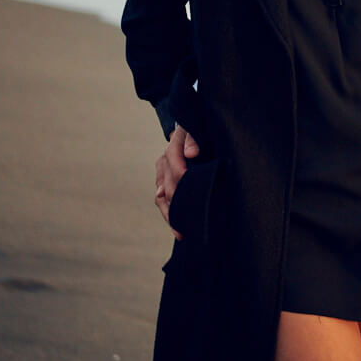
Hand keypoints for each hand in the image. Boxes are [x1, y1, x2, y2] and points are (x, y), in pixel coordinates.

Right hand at [153, 124, 198, 240]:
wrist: (192, 130)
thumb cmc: (198, 130)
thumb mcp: (197, 130)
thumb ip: (194, 139)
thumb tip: (191, 153)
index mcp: (173, 148)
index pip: (175, 164)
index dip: (182, 177)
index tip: (191, 191)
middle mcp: (164, 161)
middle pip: (166, 185)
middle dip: (176, 202)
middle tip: (188, 220)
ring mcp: (162, 173)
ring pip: (161, 197)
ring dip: (170, 214)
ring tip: (180, 231)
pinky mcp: (163, 181)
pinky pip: (162, 200)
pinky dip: (169, 212)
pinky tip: (177, 226)